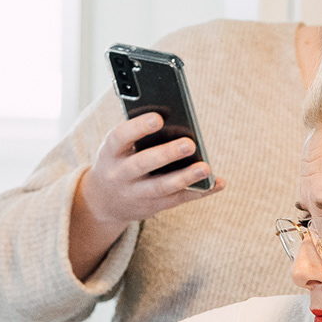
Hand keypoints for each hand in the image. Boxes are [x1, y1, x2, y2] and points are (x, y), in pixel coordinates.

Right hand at [78, 112, 224, 228]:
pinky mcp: (152, 207)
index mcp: (109, 152)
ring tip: (206, 168)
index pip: (120, 137)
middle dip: (166, 154)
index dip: (137, 128)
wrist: (105, 201)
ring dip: (185, 177)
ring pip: (161, 187)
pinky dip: (199, 192)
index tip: (158, 119)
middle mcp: (119, 174)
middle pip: (142, 164)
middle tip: (189, 144)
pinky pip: (178, 199)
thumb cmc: (119, 160)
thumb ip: (136, 132)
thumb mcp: (117, 147)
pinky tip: (217, 182)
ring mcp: (136, 193)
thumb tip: (169, 114)